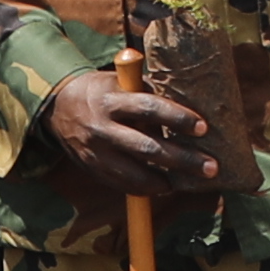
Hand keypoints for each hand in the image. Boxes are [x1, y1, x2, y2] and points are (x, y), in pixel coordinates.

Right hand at [39, 62, 233, 202]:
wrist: (58, 107)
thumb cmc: (100, 91)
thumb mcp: (119, 82)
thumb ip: (146, 91)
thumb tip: (187, 98)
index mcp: (111, 100)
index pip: (149, 108)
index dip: (177, 118)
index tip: (203, 127)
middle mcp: (102, 127)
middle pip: (147, 147)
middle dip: (182, 159)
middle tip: (211, 166)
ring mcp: (97, 152)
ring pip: (135, 173)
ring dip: (167, 180)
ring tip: (191, 182)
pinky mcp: (93, 169)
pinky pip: (123, 184)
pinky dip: (146, 188)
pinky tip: (166, 187)